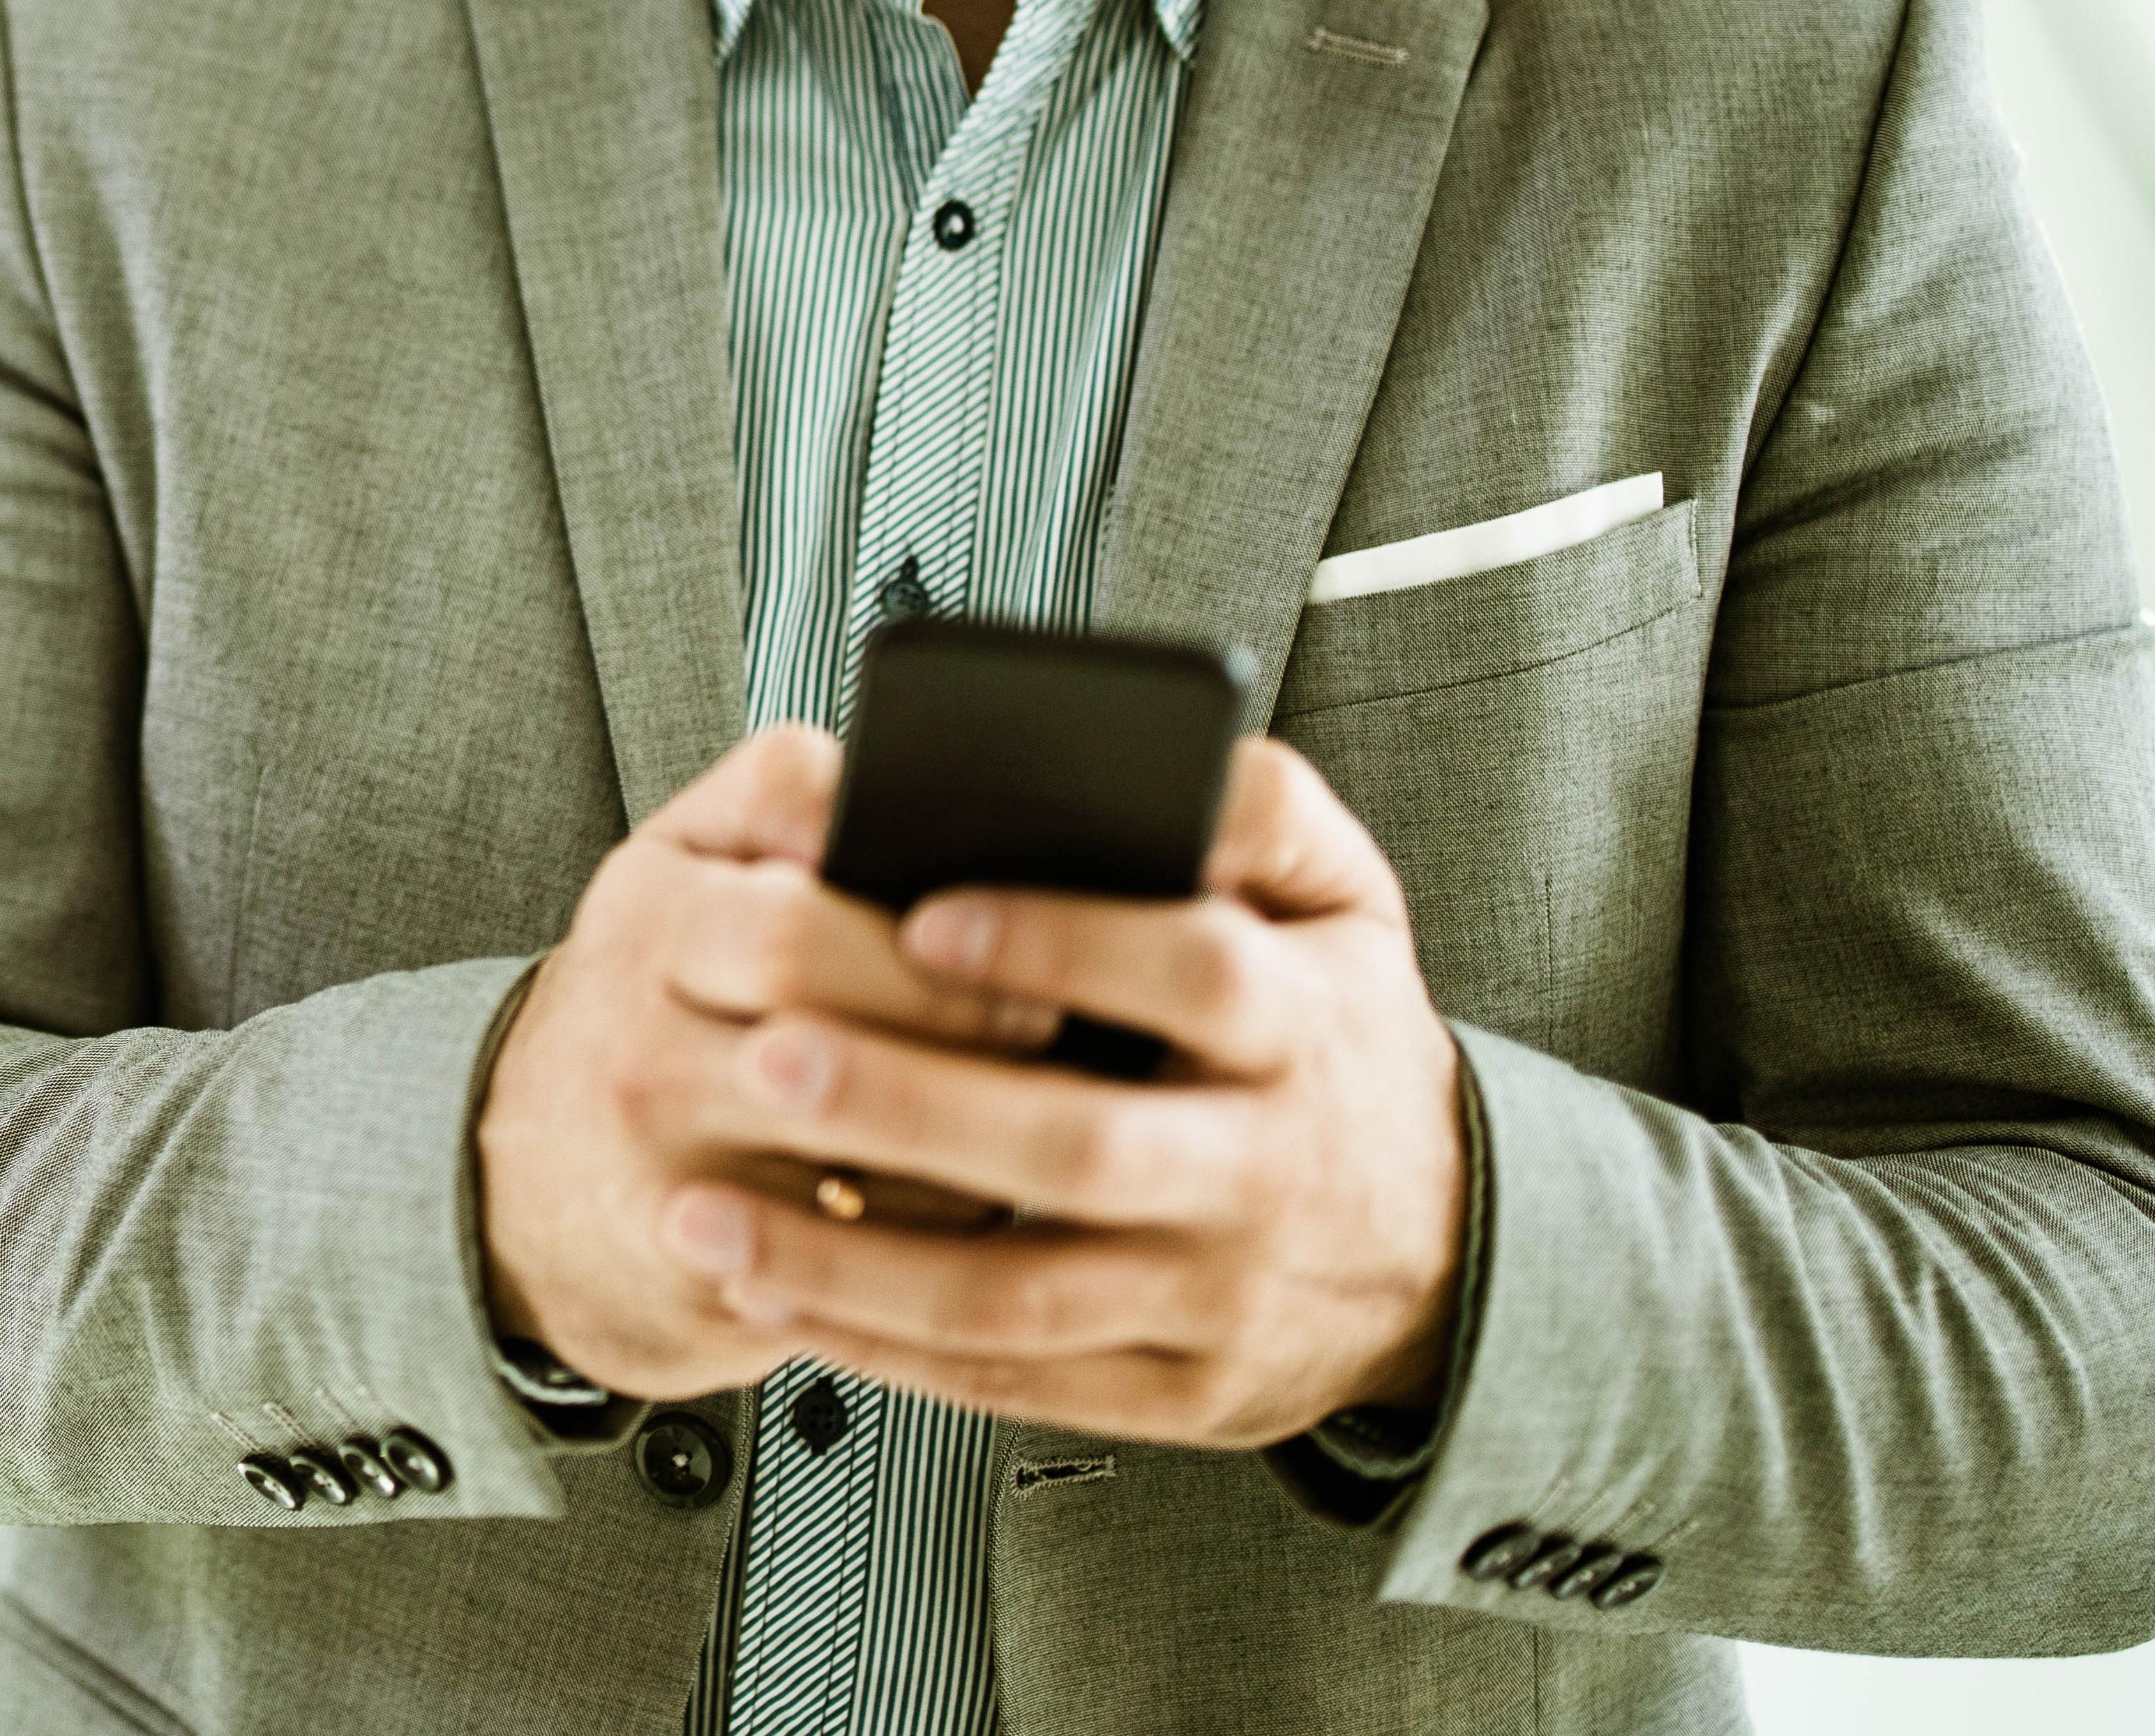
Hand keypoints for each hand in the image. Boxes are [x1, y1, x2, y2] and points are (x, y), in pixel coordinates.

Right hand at [475, 729, 1059, 1401]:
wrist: (526, 1183)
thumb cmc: (649, 994)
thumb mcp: (680, 866)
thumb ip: (776, 794)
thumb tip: (893, 780)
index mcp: (645, 918)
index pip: (787, 918)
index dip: (908, 932)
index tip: (1000, 933)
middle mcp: (638, 1046)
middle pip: (823, 1028)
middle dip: (953, 1021)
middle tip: (1048, 1017)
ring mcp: (666, 1173)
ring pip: (856, 1156)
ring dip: (969, 1132)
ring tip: (1042, 1100)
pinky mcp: (707, 1283)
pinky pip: (859, 1260)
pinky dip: (938, 1229)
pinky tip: (982, 1190)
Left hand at [648, 738, 1467, 1447]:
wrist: (1442, 1250)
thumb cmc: (1344, 1036)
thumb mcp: (1349, 901)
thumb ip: (1270, 810)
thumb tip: (1182, 759)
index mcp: (1301, 1024)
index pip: (1194, 974)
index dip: (1063, 940)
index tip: (924, 915)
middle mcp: (1262, 1168)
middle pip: (1082, 1146)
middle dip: (914, 1108)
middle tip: (769, 1054)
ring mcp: (1214, 1295)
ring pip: (1021, 1294)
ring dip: (854, 1260)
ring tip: (712, 1213)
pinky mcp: (1172, 1394)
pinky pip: (1012, 1379)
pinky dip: (884, 1345)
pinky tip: (778, 1293)